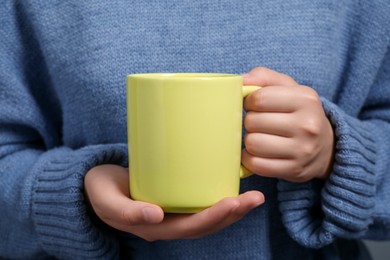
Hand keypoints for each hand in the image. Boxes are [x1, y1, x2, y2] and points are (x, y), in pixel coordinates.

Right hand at [84, 164, 263, 240]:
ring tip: (253, 196)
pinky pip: (200, 202)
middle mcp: (169, 224)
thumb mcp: (107, 201)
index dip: (215, 217)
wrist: (95, 185)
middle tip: (255, 198)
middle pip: (207, 224)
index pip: (192, 227)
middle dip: (233, 213)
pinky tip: (232, 185)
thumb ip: (127, 212)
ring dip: (232, 208)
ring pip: (208, 216)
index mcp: (155, 228)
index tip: (235, 202)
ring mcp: (173, 212)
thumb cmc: (100, 191)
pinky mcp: (174, 198)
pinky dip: (219, 197)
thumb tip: (156, 216)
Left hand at [242, 67, 333, 181]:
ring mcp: (302, 150)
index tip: (254, 105)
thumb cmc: (298, 113)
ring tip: (259, 137)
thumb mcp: (288, 88)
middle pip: (253, 122)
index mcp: (306, 99)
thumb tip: (241, 81)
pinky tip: (258, 153)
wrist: (326, 147)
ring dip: (249, 141)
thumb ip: (264, 77)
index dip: (249, 102)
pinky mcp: (293, 170)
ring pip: (252, 143)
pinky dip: (250, 159)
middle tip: (258, 123)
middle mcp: (307, 125)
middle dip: (250, 121)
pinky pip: (256, 164)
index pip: (259, 98)